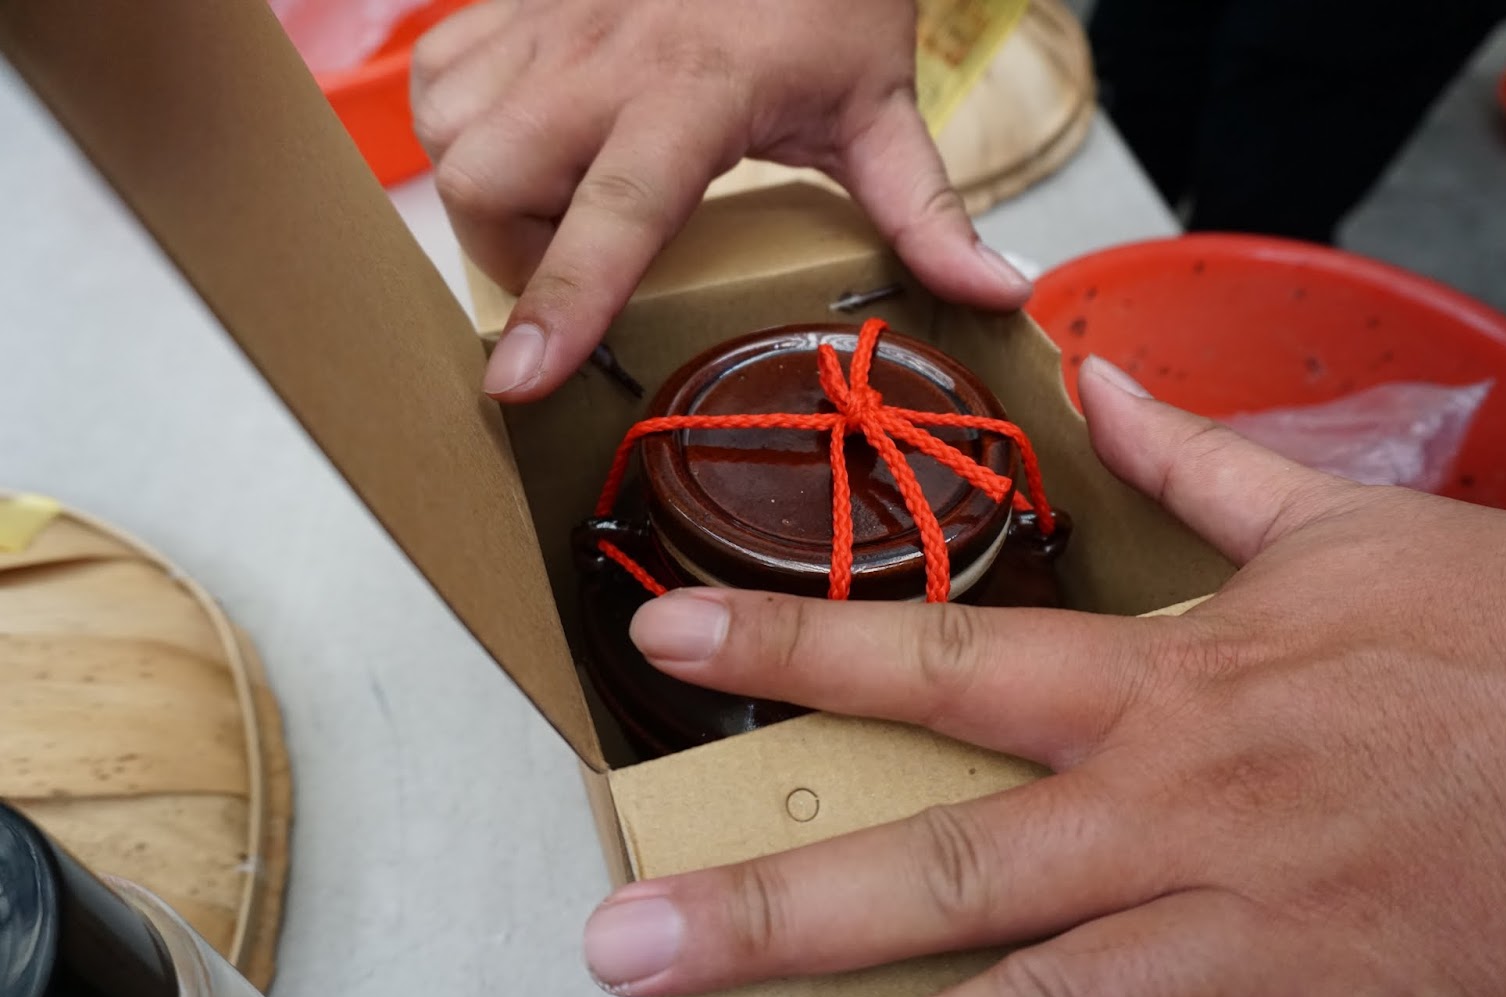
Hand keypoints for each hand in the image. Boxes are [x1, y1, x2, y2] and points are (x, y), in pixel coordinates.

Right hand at [411, 0, 1031, 400]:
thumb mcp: (882, 106)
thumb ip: (925, 209)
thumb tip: (996, 289)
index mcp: (696, 92)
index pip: (618, 210)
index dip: (565, 301)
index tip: (520, 381)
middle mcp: (601, 56)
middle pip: (488, 183)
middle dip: (514, 255)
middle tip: (581, 261)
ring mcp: (546, 21)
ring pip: (448, 136)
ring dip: (489, 195)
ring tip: (561, 201)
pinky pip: (437, 82)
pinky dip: (464, 129)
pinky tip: (530, 140)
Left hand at [586, 356, 1505, 996]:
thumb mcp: (1360, 529)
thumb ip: (1210, 464)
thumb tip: (1104, 386)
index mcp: (1180, 686)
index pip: (945, 661)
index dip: (793, 651)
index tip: (664, 641)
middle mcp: (1187, 818)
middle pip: (951, 869)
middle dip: (778, 906)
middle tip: (627, 940)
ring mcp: (1257, 946)